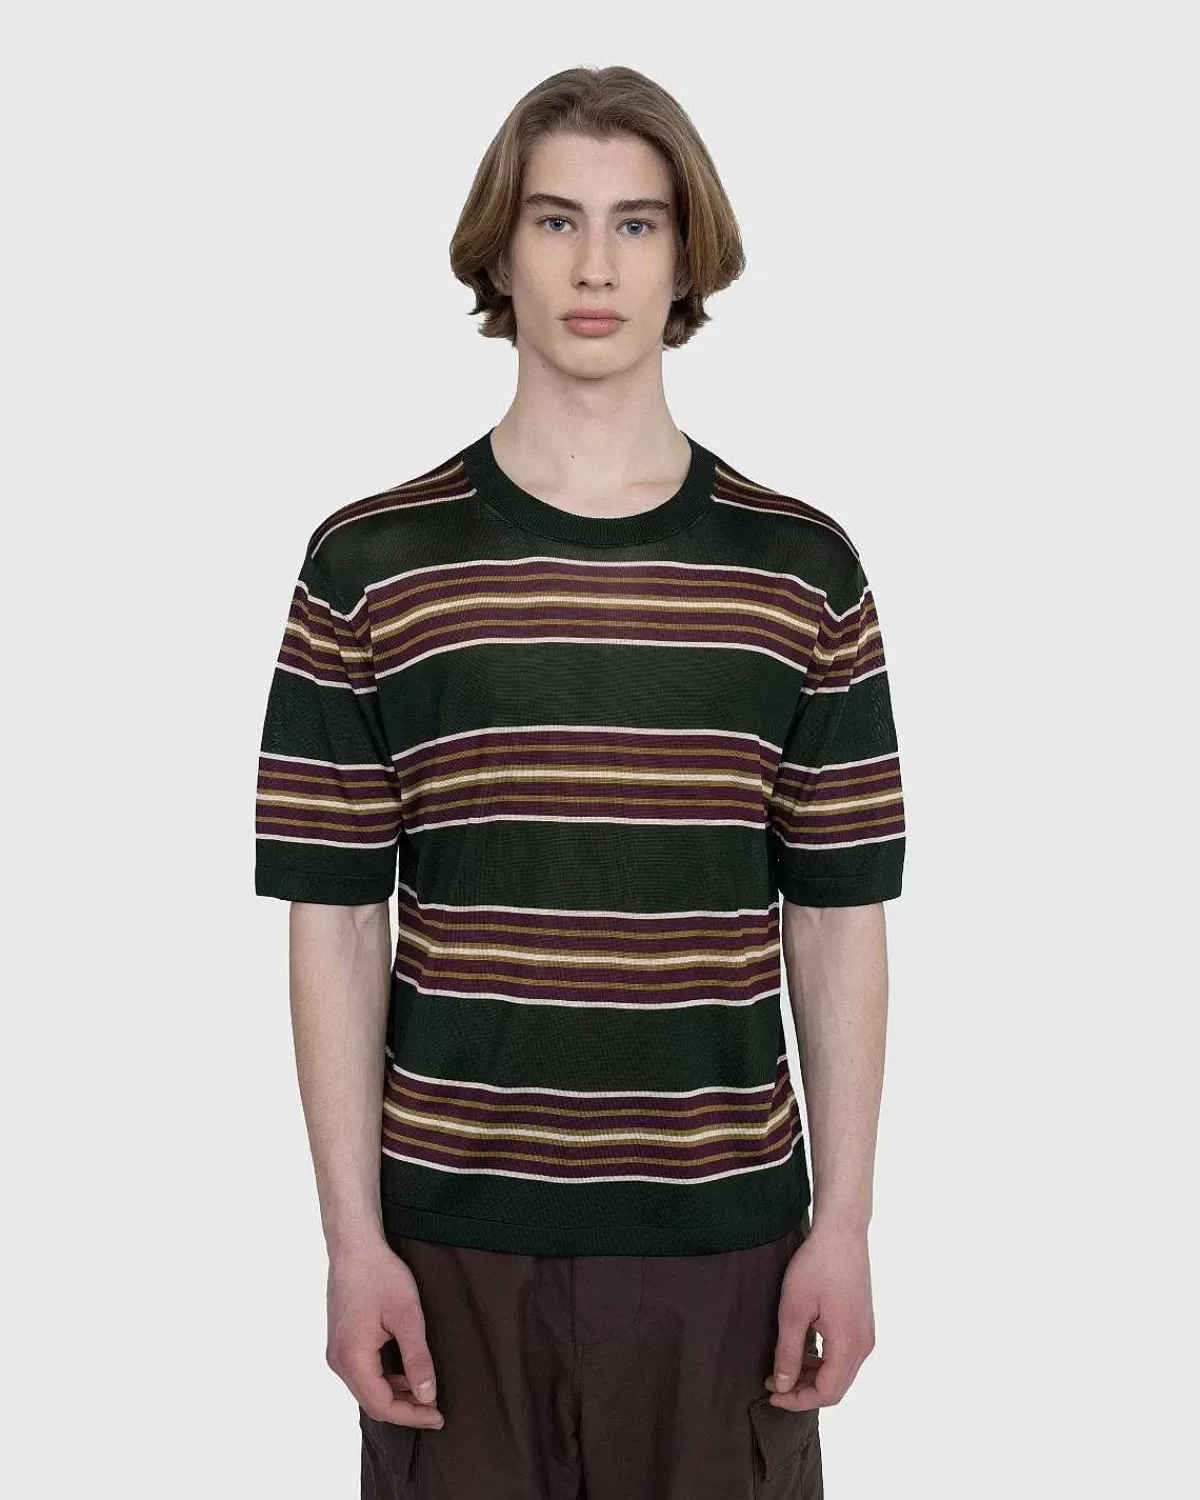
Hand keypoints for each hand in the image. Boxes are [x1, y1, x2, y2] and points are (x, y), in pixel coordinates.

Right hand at [325, 1236, 445, 1428]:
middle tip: (436, 1409)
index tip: (438, 1415)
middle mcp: (338, 1360)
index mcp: (352, 1357)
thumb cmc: (381, 1275)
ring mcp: (337, 1352)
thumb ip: (417, 1358)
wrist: (355, 1247)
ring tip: (425, 1394)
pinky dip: (385, 1380)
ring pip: (367, 1389)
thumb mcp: (408, 1316)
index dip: (411, 1415)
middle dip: (405, 1409)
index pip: (382, 1405)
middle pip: (372, 1402)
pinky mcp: (341, 1343)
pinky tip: (405, 1374)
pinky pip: (362, 1374)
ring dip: (395, 1395)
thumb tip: (427, 1395)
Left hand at [763, 1220, 875, 1410]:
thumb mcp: (794, 1310)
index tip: (771, 1393)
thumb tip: (783, 1386)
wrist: (841, 1233)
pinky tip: (801, 1351)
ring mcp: (866, 1334)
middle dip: (803, 1392)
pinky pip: (844, 1357)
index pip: (826, 1393)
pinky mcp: (862, 1324)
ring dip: (812, 1377)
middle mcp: (864, 1344)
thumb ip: (789, 1352)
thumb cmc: (816, 1266)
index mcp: (849, 1344)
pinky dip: (823, 1362)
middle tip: (773, 1383)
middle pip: (836, 1388)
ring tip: (783, 1368)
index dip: (797, 1400)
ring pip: (840, 1373)